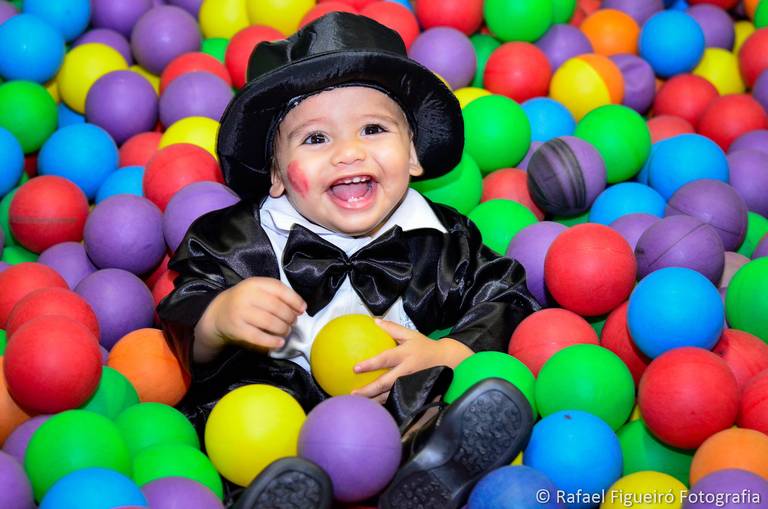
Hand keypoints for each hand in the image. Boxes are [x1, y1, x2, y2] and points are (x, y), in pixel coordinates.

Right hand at [194, 277, 306, 361]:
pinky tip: (279, 342)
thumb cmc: (246, 302)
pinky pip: (259, 337)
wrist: (218, 313)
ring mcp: (240, 313)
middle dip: (289, 317)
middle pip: (276, 307)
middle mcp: (246, 296)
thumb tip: (301, 307)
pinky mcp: (237, 329)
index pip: (279, 289)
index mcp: (254, 283)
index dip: (294, 300)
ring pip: (270, 322)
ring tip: (286, 331)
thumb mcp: (258, 291)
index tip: (302, 309)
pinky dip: (272, 341)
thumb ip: (278, 295)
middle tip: (293, 323)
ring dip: (283, 329)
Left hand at [351, 319, 473, 403]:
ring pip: (390, 395)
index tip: (356, 368)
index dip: (371, 364)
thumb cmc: (425, 347)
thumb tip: (375, 321)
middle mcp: (407, 372)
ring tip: (360, 405)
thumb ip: (392, 329)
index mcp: (405, 355)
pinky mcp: (414, 393)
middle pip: (386, 383)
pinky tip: (373, 407)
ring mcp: (410, 384)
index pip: (385, 359)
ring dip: (375, 400)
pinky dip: (385, 404)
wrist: (448, 361)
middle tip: (353, 394)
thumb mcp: (411, 335)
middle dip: (369, 390)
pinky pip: (397, 400)